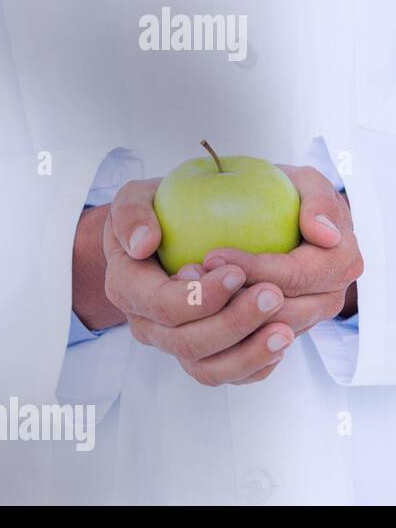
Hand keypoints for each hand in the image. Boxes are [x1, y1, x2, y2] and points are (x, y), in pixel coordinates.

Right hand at [99, 179, 292, 385]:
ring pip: (209, 369)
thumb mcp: (136, 194)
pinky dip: (256, 364)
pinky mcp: (206, 353)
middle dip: (232, 323)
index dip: (200, 297)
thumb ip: (133, 212)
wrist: (170, 231)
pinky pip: (230, 374)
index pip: (162, 306)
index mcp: (127, 287)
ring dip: (249, 352)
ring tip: (284, 329)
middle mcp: (148, 324)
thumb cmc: (158, 209)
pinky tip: (280, 340)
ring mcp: (176, 343)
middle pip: (188, 343)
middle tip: (273, 293)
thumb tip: (144, 243)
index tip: (235, 271)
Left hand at [202, 165, 362, 327]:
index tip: (211, 255)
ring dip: (220, 316)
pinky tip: (188, 308)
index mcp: (341, 262)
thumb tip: (325, 236)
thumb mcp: (305, 182)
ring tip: (186, 288)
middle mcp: (329, 297)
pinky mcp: (279, 332)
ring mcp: (306, 318)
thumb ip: (318, 201)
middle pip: (279, 312)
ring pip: (262, 334)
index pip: (295, 277)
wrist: (273, 213)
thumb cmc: (288, 192)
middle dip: (232, 299)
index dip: (253, 270)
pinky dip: (220, 332)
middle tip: (188, 276)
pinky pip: (251, 345)